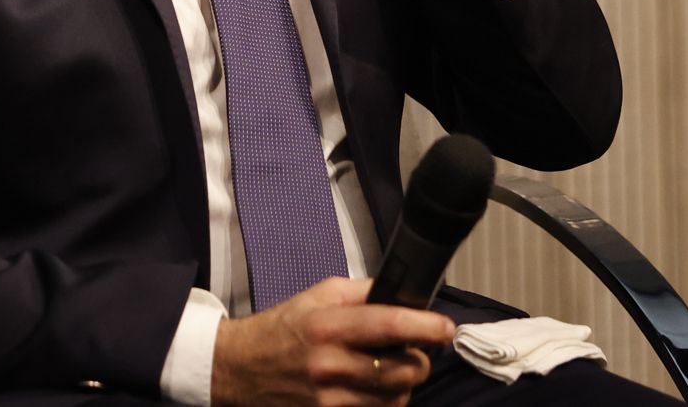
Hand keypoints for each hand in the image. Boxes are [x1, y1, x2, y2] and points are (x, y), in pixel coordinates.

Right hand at [211, 277, 453, 406]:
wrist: (240, 370)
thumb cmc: (283, 329)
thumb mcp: (318, 296)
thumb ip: (362, 293)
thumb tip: (404, 294)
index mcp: (329, 325)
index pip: (390, 324)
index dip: (427, 326)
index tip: (447, 328)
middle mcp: (331, 365)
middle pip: (404, 369)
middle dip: (417, 359)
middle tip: (409, 350)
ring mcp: (330, 399)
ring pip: (397, 398)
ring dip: (402, 384)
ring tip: (387, 371)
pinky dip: (384, 403)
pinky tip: (372, 390)